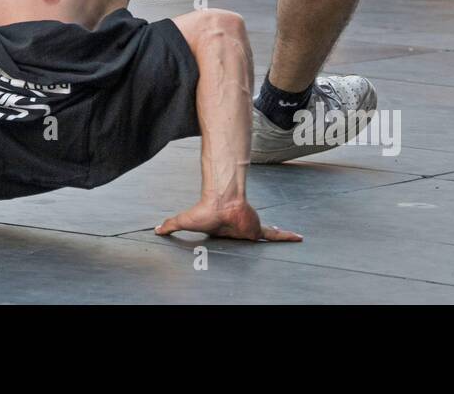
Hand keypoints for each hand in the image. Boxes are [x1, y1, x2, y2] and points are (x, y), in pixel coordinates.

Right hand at [156, 197, 301, 242]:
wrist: (220, 201)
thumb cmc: (205, 211)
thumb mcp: (185, 221)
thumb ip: (171, 225)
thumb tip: (155, 229)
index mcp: (225, 232)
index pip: (232, 240)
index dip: (235, 242)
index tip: (237, 243)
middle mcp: (239, 231)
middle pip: (249, 241)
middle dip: (256, 244)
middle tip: (265, 251)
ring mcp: (249, 229)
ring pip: (264, 239)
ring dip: (275, 240)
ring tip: (287, 244)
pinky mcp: (258, 229)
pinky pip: (274, 235)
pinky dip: (286, 236)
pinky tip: (299, 238)